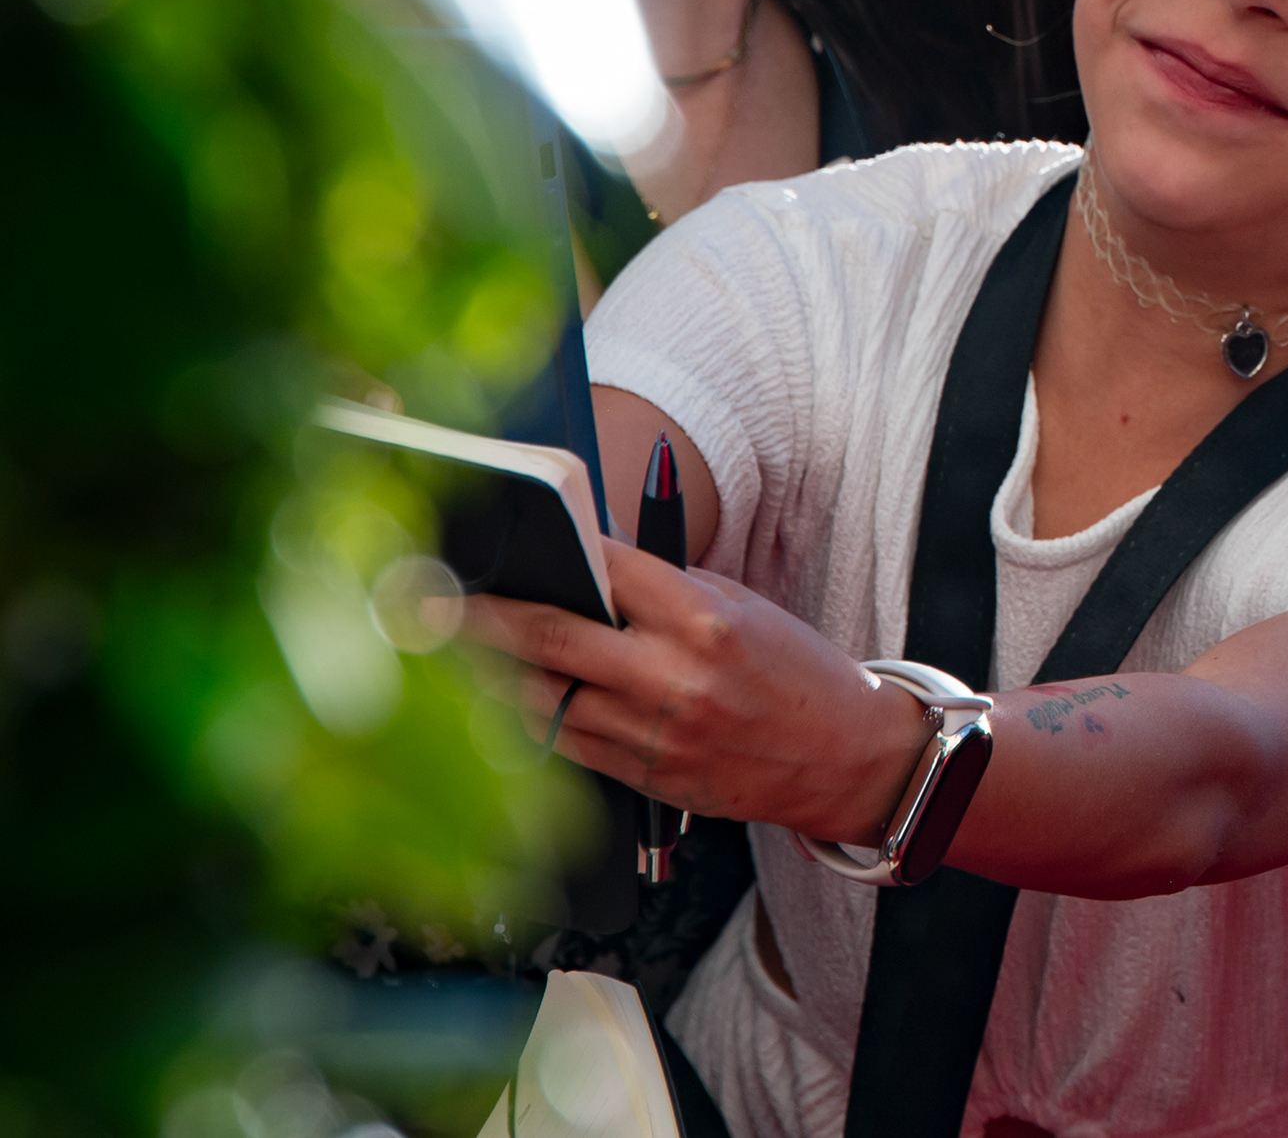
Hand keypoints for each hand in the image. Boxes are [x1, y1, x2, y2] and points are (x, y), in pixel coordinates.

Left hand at [460, 538, 925, 845]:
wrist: (839, 758)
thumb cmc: (794, 672)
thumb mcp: (742, 608)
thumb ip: (665, 590)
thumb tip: (586, 566)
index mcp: (704, 618)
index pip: (604, 569)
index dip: (546, 551)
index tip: (494, 543)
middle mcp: (673, 675)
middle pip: (551, 638)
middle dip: (478, 619)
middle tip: (418, 605)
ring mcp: (652, 732)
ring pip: (542, 699)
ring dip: (483, 676)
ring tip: (434, 655)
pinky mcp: (642, 774)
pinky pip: (562, 742)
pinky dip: (524, 718)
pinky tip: (490, 701)